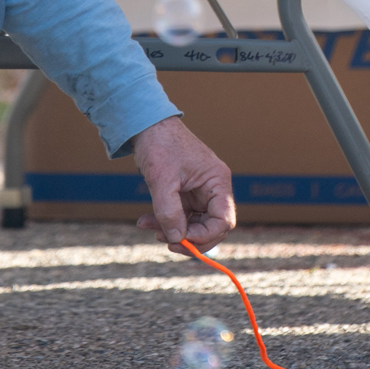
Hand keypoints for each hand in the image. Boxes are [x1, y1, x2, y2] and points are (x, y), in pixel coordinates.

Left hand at [132, 116, 235, 252]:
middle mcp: (213, 189)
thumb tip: (177, 238)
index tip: (182, 240)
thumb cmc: (159, 145)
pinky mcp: (185, 194)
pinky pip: (181, 216)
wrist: (146, 126)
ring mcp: (199, 193)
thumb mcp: (162, 180)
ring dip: (173, 231)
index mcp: (217, 182)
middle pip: (212, 227)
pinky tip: (145, 221)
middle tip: (167, 243)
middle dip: (189, 238)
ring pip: (194, 225)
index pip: (224, 220)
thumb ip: (169, 212)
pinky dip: (164, 222)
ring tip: (148, 227)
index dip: (206, 236)